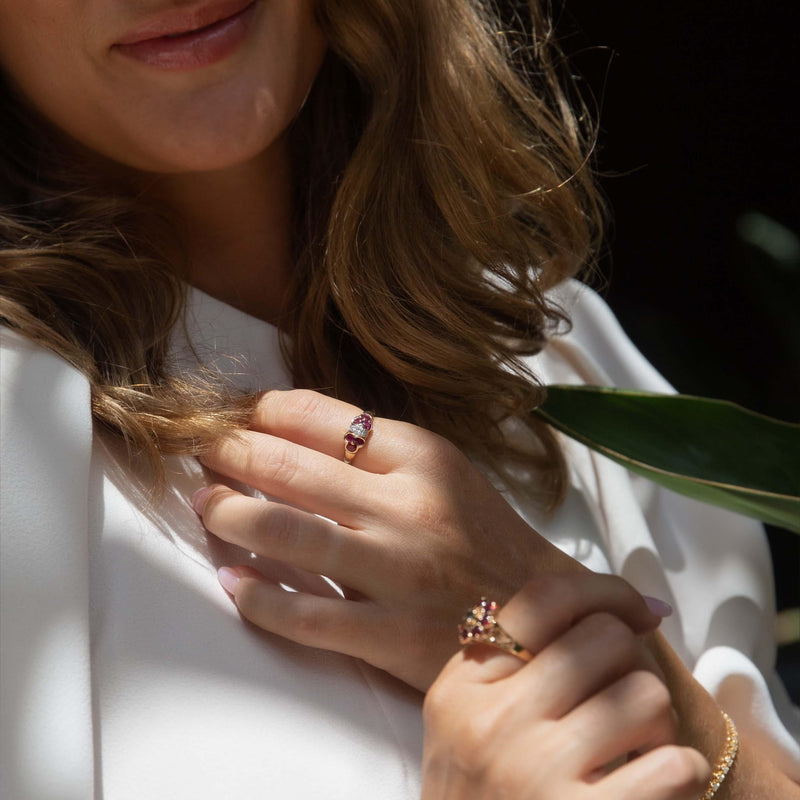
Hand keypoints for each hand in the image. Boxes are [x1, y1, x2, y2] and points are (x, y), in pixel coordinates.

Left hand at [193, 389, 580, 689]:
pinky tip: (233, 582)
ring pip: (287, 534)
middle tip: (200, 452)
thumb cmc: (484, 539)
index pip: (322, 416)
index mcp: (423, 457)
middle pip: (290, 468)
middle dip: (229, 454)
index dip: (263, 413)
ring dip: (229, 516)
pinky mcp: (390, 634)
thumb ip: (378, 450)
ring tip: (204, 505)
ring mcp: (397, 571)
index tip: (237, 417)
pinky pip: (304, 615)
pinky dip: (258, 598)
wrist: (540, 617)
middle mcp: (408, 506)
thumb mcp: (444, 473)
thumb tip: (291, 425)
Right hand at [421, 574, 710, 799]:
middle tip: (626, 699)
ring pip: (645, 695)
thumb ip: (514, 660)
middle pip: (605, 637)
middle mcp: (495, 721)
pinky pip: (674, 766)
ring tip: (636, 748)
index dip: (607, 591)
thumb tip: (627, 612)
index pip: (545, 598)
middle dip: (632, 663)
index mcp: (464, 685)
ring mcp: (537, 774)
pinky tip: (654, 786)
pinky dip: (680, 773)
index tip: (640, 611)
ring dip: (657, 723)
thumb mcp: (463, 717)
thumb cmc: (478, 797)